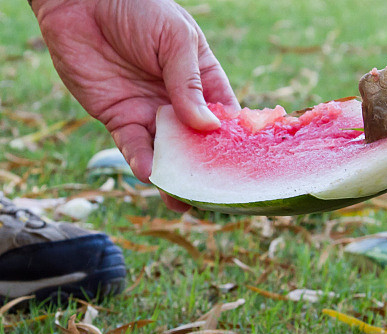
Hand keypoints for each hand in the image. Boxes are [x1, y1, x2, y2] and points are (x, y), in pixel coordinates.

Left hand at [31, 0, 238, 210]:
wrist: (82, 0)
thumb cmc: (138, 8)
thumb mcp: (175, 39)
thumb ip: (189, 83)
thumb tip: (207, 126)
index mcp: (203, 81)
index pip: (224, 118)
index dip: (234, 143)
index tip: (244, 168)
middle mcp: (180, 103)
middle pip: (198, 145)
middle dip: (206, 171)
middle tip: (215, 198)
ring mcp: (151, 113)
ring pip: (168, 154)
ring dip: (176, 178)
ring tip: (183, 202)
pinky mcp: (120, 119)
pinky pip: (134, 147)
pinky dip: (142, 162)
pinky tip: (150, 174)